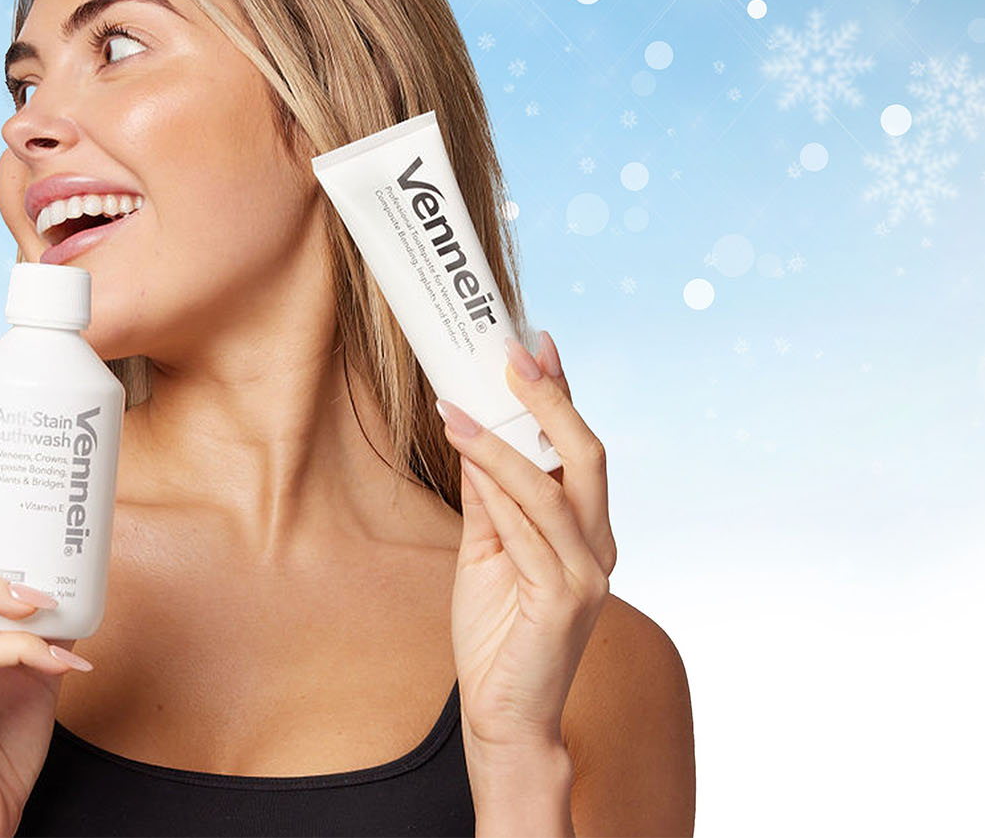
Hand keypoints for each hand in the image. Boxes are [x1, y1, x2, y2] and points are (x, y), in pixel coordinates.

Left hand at [438, 330, 616, 753]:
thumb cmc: (497, 635)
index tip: (536, 342)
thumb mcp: (485, 551)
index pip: (577, 448)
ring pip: (551, 486)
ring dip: (502, 439)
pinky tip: (464, 452)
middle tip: (509, 353)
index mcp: (586, 532)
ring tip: (457, 402)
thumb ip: (488, 499)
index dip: (560, 393)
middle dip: (548, 398)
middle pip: (585, 454)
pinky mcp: (564, 600)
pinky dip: (495, 484)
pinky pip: (528, 529)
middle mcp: (598, 546)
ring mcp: (587, 574)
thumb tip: (473, 433)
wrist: (503, 716)